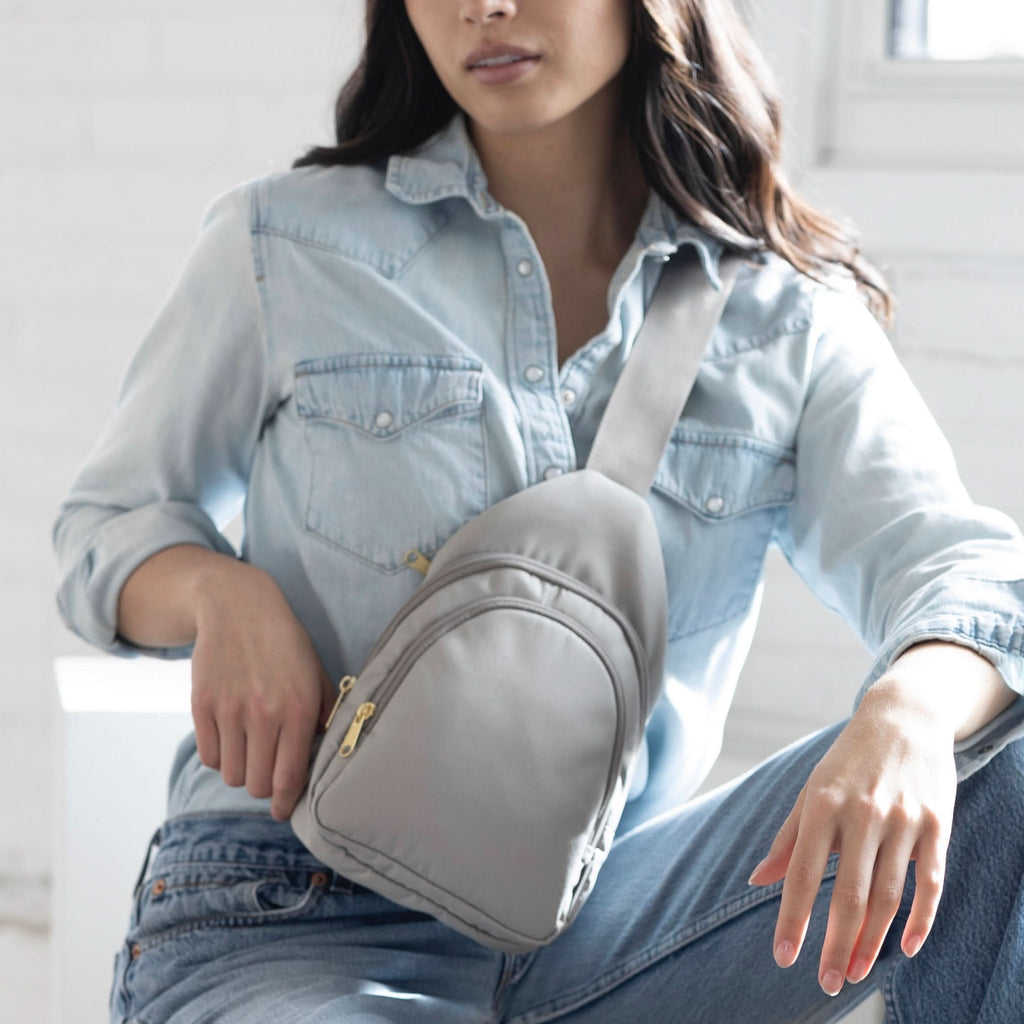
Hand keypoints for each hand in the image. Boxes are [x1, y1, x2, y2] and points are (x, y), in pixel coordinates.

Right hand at [189, 560, 336, 820]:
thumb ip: (324, 716)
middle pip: (257, 784)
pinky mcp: (202, 705)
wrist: (238, 607)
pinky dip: (220, 756)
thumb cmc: (285, 645)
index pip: (290, 778)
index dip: (285, 803)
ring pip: (232, 775)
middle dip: (264, 788)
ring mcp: (230, 710)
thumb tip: (328, 757)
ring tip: (251, 751)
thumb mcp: (317, 675)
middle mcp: (264, 713)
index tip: (283, 811)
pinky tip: (232, 738)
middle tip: (268, 774)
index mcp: (298, 709)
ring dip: (242, 771)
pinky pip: (209, 756)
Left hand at [747, 676, 957, 996]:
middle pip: (850, 893)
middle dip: (835, 943)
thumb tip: (757, 880)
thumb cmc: (847, 761)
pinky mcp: (938, 824)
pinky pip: (930, 882)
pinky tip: (906, 947)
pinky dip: (921, 919)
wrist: (903, 718)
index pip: (805, 872)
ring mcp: (904, 819)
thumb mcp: (811, 790)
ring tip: (853, 972)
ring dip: (872, 941)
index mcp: (824, 804)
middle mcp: (863, 813)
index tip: (784, 957)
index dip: (794, 918)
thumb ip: (788, 838)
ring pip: (889, 895)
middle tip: (825, 981)